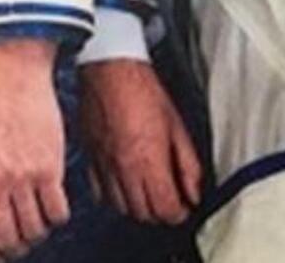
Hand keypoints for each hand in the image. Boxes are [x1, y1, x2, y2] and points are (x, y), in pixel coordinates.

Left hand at [0, 38, 69, 261]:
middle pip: (6, 237)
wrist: (10, 73)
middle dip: (15, 249)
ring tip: (39, 226)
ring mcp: (21, 178)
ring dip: (38, 234)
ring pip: (33, 229)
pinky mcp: (48, 169)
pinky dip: (58, 217)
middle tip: (21, 245)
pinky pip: (57, 211)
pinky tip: (56, 209)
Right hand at [77, 59, 200, 224]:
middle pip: (143, 214)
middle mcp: (123, 168)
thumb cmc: (142, 90)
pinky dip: (114, 196)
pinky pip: (100, 193)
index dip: (179, 213)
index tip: (184, 205)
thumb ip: (189, 164)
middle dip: (160, 212)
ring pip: (121, 207)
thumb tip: (195, 192)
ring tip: (148, 191)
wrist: (109, 69)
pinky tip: (125, 182)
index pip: (165, 210)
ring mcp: (103, 165)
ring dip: (137, 206)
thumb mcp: (178, 126)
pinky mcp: (90, 157)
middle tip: (170, 199)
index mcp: (148, 161)